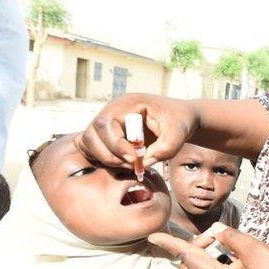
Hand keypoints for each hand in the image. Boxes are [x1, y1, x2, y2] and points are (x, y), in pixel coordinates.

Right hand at [75, 93, 198, 170]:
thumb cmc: (178, 122)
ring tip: (132, 164)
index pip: (106, 124)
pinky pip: (93, 149)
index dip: (116, 145)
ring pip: (89, 143)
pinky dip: (104, 159)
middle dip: (109, 155)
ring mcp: (106, 123)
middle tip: (133, 165)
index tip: (135, 159)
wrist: (179, 119)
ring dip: (106, 159)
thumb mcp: (177, 136)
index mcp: (127, 104)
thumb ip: (162, 150)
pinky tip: (125, 162)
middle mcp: (112, 111)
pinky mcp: (106, 135)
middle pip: (91, 134)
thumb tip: (141, 164)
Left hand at [148, 223, 268, 268]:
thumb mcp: (255, 250)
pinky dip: (213, 264)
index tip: (152, 236)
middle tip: (211, 235)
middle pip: (190, 267)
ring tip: (220, 243)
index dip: (170, 244)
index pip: (187, 256)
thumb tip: (216, 230)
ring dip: (204, 257)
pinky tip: (230, 256)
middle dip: (192, 248)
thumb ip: (231, 237)